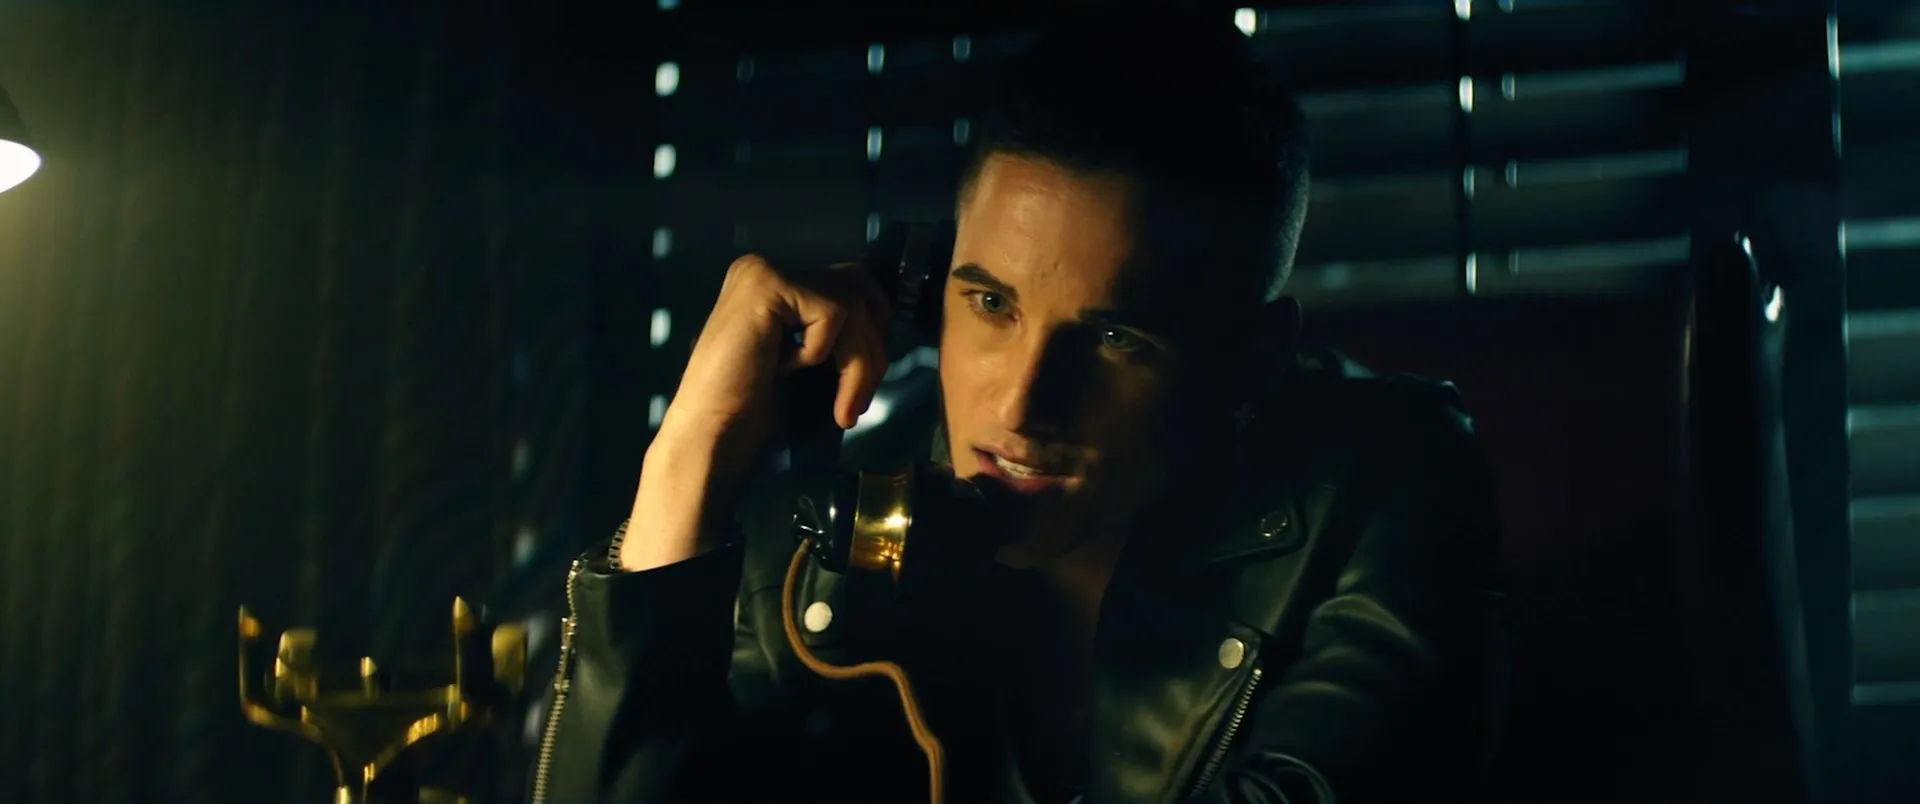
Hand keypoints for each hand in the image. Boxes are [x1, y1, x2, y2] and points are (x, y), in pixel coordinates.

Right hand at [624, 255, 890, 570]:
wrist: (710, 434)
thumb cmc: (752, 409)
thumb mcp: (805, 357)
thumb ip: (834, 329)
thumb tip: (889, 317)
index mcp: (771, 281)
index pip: (850, 285)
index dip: (870, 335)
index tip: (860, 386)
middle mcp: (764, 267)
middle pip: (857, 290)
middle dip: (871, 350)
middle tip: (857, 403)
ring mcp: (762, 271)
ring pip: (851, 303)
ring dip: (857, 364)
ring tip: (842, 407)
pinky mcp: (766, 284)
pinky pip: (833, 312)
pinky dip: (823, 350)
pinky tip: (785, 369)